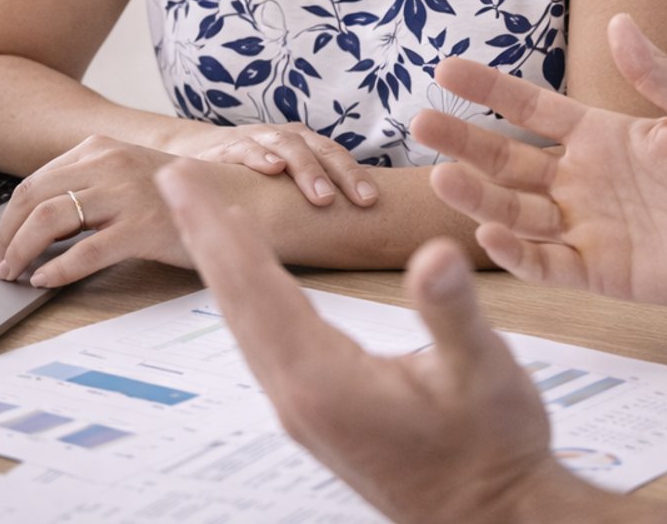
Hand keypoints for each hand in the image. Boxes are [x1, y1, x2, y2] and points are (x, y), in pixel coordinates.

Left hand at [0, 135, 195, 286]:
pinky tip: (45, 281)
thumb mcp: (129, 173)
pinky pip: (85, 252)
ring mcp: (126, 194)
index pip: (35, 182)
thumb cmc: (180, 195)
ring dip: (21, 251)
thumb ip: (90, 185)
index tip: (1, 244)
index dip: (8, 218)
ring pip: (50, 221)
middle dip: (6, 236)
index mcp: (101, 149)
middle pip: (33, 199)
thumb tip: (39, 220)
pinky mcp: (143, 227)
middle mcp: (110, 164)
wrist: (239, 199)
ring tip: (15, 273)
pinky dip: (57, 270)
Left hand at [155, 163, 664, 523]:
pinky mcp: (316, 410)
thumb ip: (452, 312)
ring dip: (223, 263)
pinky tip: (252, 278)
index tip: (183, 179)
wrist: (492, 518)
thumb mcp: (484, 371)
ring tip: (202, 215)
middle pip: (236, 301)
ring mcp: (303, 407)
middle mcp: (298, 395)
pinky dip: (250, 294)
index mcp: (324, 380)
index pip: (255, 287)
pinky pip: (266, 339)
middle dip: (205, 234)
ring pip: (247, 322)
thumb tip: (434, 253)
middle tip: (174, 176)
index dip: (218, 227)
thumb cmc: (491, 448)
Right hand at [166, 119, 380, 208]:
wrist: (193, 151)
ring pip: (287, 147)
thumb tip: (351, 224)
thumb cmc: (249, 172)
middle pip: (320, 150)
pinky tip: (273, 169)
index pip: (336, 156)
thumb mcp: (282, 180)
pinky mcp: (225, 147)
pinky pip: (245, 148)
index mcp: (304, 144)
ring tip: (323, 195)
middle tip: (361, 200)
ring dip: (307, 168)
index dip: (356, 176)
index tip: (373, 201)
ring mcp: (256, 138)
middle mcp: (284, 137)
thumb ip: (309, 192)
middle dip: (342, 174)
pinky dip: (260, 157)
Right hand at [417, 13, 666, 308]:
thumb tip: (619, 21)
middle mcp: (582, 180)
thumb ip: (654, 71)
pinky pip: (547, 264)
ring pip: (517, 212)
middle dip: (464, 143)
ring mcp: (587, 227)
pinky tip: (489, 234)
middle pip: (508, 161)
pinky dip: (517, 254)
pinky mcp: (600, 271)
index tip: (446, 70)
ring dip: (478, 198)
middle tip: (420, 123)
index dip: (490, 91)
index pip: (531, 110)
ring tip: (441, 178)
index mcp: (600, 135)